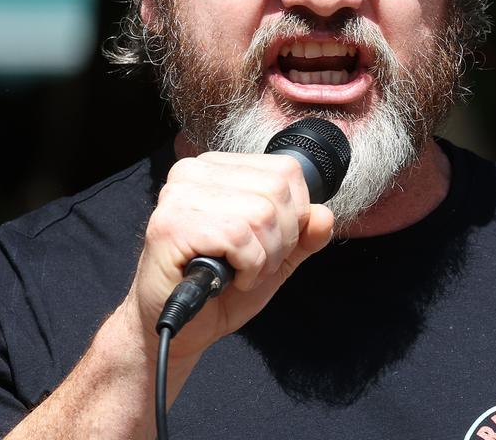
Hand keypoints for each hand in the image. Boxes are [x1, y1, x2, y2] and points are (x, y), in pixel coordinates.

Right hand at [125, 151, 336, 361]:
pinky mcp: (171, 226)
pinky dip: (247, 267)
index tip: (270, 244)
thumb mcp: (274, 258)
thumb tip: (324, 215)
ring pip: (260, 214)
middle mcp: (193, 173)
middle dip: (281, 241)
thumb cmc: (220, 289)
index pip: (286, 171)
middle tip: (254, 264)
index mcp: (218, 169)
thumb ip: (303, 237)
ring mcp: (178, 196)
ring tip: (240, 272)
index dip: (295, 216)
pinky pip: (238, 237)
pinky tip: (228, 278)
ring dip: (263, 258)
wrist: (177, 328)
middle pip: (277, 192)